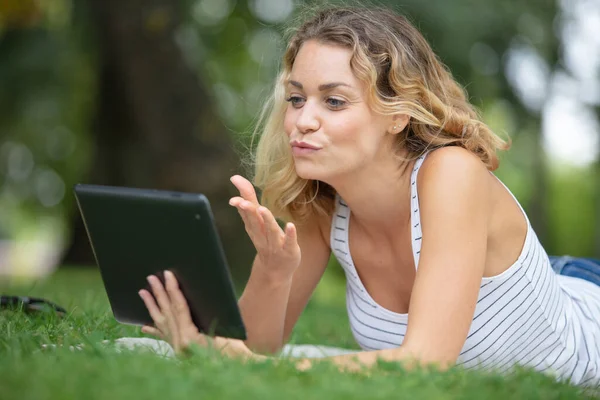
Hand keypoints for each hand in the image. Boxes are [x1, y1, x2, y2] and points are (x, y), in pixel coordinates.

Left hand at [138, 270, 252, 357]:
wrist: (237, 367)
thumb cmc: (234, 350)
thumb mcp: (221, 330)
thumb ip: (202, 318)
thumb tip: (186, 299)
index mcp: (189, 338)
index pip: (179, 308)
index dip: (173, 289)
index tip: (168, 274)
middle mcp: (179, 344)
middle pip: (168, 313)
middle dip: (159, 293)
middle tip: (151, 278)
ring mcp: (177, 348)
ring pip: (162, 323)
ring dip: (152, 306)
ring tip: (142, 292)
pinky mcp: (180, 351)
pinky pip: (165, 338)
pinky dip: (155, 330)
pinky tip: (144, 326)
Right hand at [229, 175, 300, 279]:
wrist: (275, 270)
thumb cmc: (266, 240)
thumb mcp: (256, 220)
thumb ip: (249, 199)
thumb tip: (236, 178)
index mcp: (254, 226)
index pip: (246, 212)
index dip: (240, 200)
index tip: (234, 185)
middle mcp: (262, 234)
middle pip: (254, 222)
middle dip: (248, 211)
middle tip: (242, 201)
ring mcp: (275, 244)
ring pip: (270, 231)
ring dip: (267, 220)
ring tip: (263, 209)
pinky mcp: (289, 250)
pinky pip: (289, 242)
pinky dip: (289, 234)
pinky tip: (290, 226)